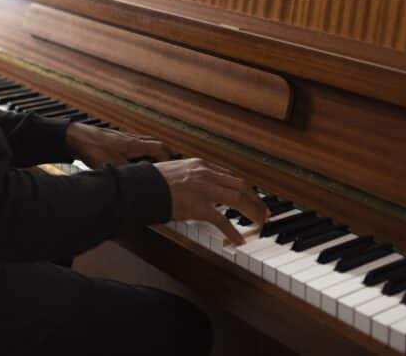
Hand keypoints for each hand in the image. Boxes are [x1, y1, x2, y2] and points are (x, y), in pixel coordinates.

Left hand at [65, 123, 173, 168]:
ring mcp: (124, 138)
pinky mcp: (115, 141)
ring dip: (151, 154)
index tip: (173, 168)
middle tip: (167, 166)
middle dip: (164, 154)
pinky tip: (132, 164)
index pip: (160, 147)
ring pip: (145, 144)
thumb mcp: (113, 164)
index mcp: (135, 144)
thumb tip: (140, 184)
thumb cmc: (93, 148)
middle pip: (155, 143)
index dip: (169, 158)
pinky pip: (134, 145)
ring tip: (152, 167)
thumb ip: (129, 173)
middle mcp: (132, 139)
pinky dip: (139, 154)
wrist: (76, 137)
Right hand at [153, 158, 268, 246]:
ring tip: (260, 223)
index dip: (245, 188)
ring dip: (252, 212)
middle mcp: (206, 174)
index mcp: (201, 165)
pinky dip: (233, 232)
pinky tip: (239, 241)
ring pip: (237, 199)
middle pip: (241, 185)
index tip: (252, 196)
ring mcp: (203, 189)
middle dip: (256, 199)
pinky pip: (222, 220)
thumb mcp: (175, 172)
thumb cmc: (153, 182)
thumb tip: (196, 187)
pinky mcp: (198, 206)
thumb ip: (189, 178)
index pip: (230, 176)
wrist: (141, 186)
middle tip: (264, 211)